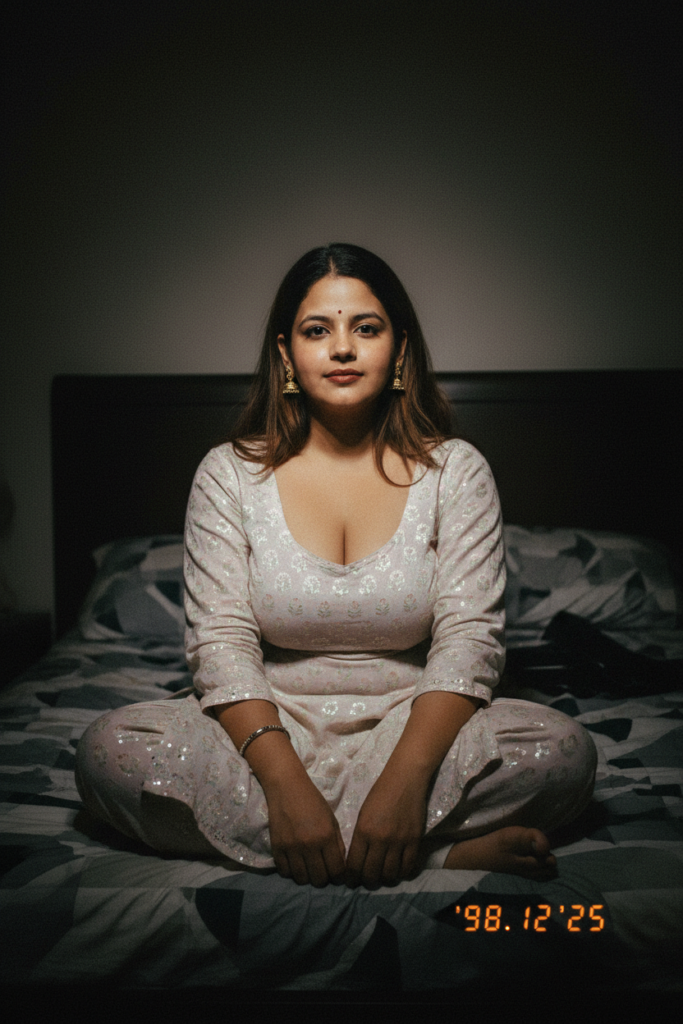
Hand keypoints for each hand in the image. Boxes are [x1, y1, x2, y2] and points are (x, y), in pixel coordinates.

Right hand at [265, 776, 345, 887]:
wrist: (287, 787)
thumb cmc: (313, 802)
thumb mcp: (331, 820)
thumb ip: (337, 844)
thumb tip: (340, 866)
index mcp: (326, 836)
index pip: (336, 871)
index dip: (339, 877)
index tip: (338, 876)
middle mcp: (309, 845)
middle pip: (319, 879)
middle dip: (324, 879)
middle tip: (323, 872)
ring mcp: (291, 848)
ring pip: (302, 879)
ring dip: (307, 878)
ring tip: (309, 869)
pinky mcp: (276, 847)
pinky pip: (285, 872)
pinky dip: (291, 872)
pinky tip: (295, 864)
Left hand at [345, 771, 427, 887]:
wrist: (405, 780)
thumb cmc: (380, 793)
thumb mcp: (363, 814)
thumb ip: (361, 837)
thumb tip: (358, 861)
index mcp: (363, 831)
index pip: (354, 865)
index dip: (351, 878)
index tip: (351, 882)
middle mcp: (380, 839)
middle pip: (371, 874)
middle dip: (367, 882)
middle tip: (368, 882)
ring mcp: (399, 841)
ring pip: (390, 874)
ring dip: (385, 880)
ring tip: (383, 878)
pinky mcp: (414, 840)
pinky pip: (408, 867)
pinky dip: (403, 873)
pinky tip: (399, 872)